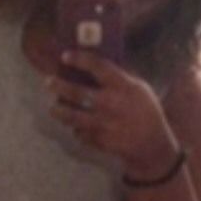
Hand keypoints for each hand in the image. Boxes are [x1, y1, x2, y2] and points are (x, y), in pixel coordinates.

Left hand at [47, 50, 178, 178]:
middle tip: (48, 82)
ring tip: (53, 108)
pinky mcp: (99, 141)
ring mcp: (104, 124)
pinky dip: (76, 129)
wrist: (152, 145)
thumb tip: (93, 64)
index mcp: (123, 86)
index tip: (65, 56)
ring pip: (72, 116)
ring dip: (59, 111)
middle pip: (77, 92)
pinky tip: (75, 126)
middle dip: (59, 86)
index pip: (98, 66)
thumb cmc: (145, 111)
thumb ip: (119, 78)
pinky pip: (80, 133)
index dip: (79, 59)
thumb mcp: (139, 88)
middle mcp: (111, 104)